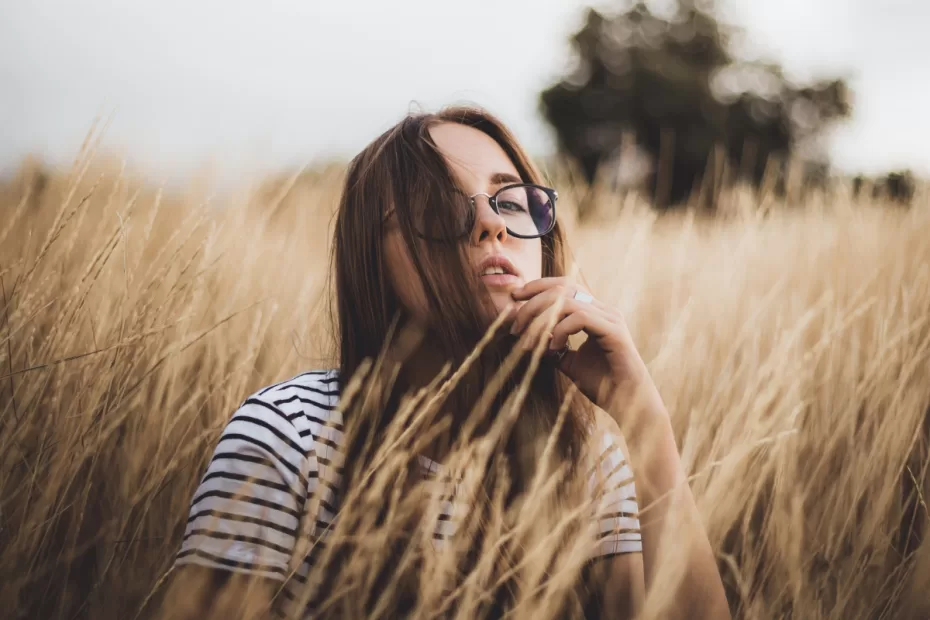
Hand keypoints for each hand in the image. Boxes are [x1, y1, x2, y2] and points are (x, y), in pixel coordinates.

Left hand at [509, 278, 653, 410]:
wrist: (627, 403)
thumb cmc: (603, 385)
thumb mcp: (570, 363)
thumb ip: (553, 348)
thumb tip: (529, 339)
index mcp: (595, 313)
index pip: (565, 286)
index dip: (538, 287)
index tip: (514, 298)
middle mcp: (604, 310)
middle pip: (563, 287)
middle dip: (533, 303)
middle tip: (515, 326)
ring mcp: (610, 319)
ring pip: (568, 301)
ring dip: (542, 320)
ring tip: (530, 342)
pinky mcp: (614, 331)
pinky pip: (580, 317)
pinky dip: (560, 330)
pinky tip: (554, 349)